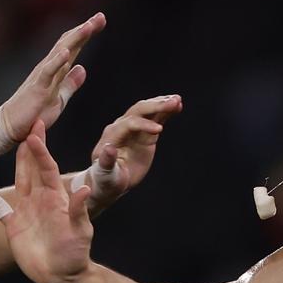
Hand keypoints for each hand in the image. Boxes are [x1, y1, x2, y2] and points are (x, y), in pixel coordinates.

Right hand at [0, 121, 92, 282]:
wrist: (62, 275)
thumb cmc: (75, 253)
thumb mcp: (80, 232)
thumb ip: (79, 211)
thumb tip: (84, 190)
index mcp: (57, 199)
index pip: (48, 169)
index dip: (42, 150)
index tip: (36, 132)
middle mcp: (41, 200)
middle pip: (33, 168)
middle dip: (31, 147)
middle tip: (28, 124)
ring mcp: (26, 211)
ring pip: (19, 181)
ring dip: (16, 163)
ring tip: (11, 143)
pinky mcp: (14, 226)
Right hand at [1, 13, 106, 139]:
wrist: (12, 126)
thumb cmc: (34, 113)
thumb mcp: (59, 99)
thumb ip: (70, 83)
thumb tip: (82, 68)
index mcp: (56, 71)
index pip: (73, 47)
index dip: (86, 34)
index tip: (100, 20)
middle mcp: (49, 68)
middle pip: (69, 43)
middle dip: (85, 30)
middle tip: (100, 16)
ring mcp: (42, 76)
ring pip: (60, 52)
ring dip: (75, 39)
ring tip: (89, 26)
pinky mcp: (37, 87)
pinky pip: (48, 72)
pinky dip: (57, 60)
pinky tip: (66, 51)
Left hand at [83, 94, 183, 210]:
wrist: (110, 181)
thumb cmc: (107, 180)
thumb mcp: (106, 175)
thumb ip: (106, 162)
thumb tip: (109, 148)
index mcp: (111, 136)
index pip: (129, 124)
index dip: (144, 125)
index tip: (159, 131)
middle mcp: (121, 127)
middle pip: (138, 110)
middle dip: (155, 106)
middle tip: (172, 102)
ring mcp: (133, 128)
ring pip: (147, 110)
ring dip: (162, 104)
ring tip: (177, 100)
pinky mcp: (144, 132)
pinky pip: (155, 118)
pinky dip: (166, 111)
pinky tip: (177, 105)